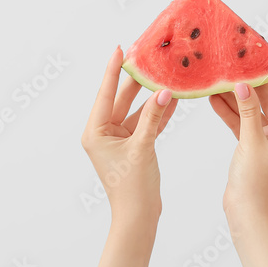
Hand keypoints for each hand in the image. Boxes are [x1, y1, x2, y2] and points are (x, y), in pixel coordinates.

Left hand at [81, 46, 177, 220]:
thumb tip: (164, 92)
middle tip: (147, 58)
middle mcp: (103, 133)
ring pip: (136, 111)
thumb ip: (153, 117)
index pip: (105, 94)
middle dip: (135, 81)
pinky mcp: (132, 147)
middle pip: (120, 100)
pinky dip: (157, 115)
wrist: (138, 217)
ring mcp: (118, 140)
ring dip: (151, 98)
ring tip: (165, 76)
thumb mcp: (142, 147)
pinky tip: (172, 100)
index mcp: (95, 131)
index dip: (113, 70)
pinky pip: (145, 124)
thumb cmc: (132, 187)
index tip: (119, 49)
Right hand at [209, 52, 267, 219]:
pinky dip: (231, 112)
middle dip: (256, 83)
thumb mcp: (251, 143)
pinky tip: (214, 99)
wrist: (247, 213)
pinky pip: (243, 122)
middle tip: (240, 64)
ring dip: (238, 97)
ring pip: (255, 110)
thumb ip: (247, 112)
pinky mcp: (254, 146)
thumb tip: (243, 85)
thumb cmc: (257, 184)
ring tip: (221, 79)